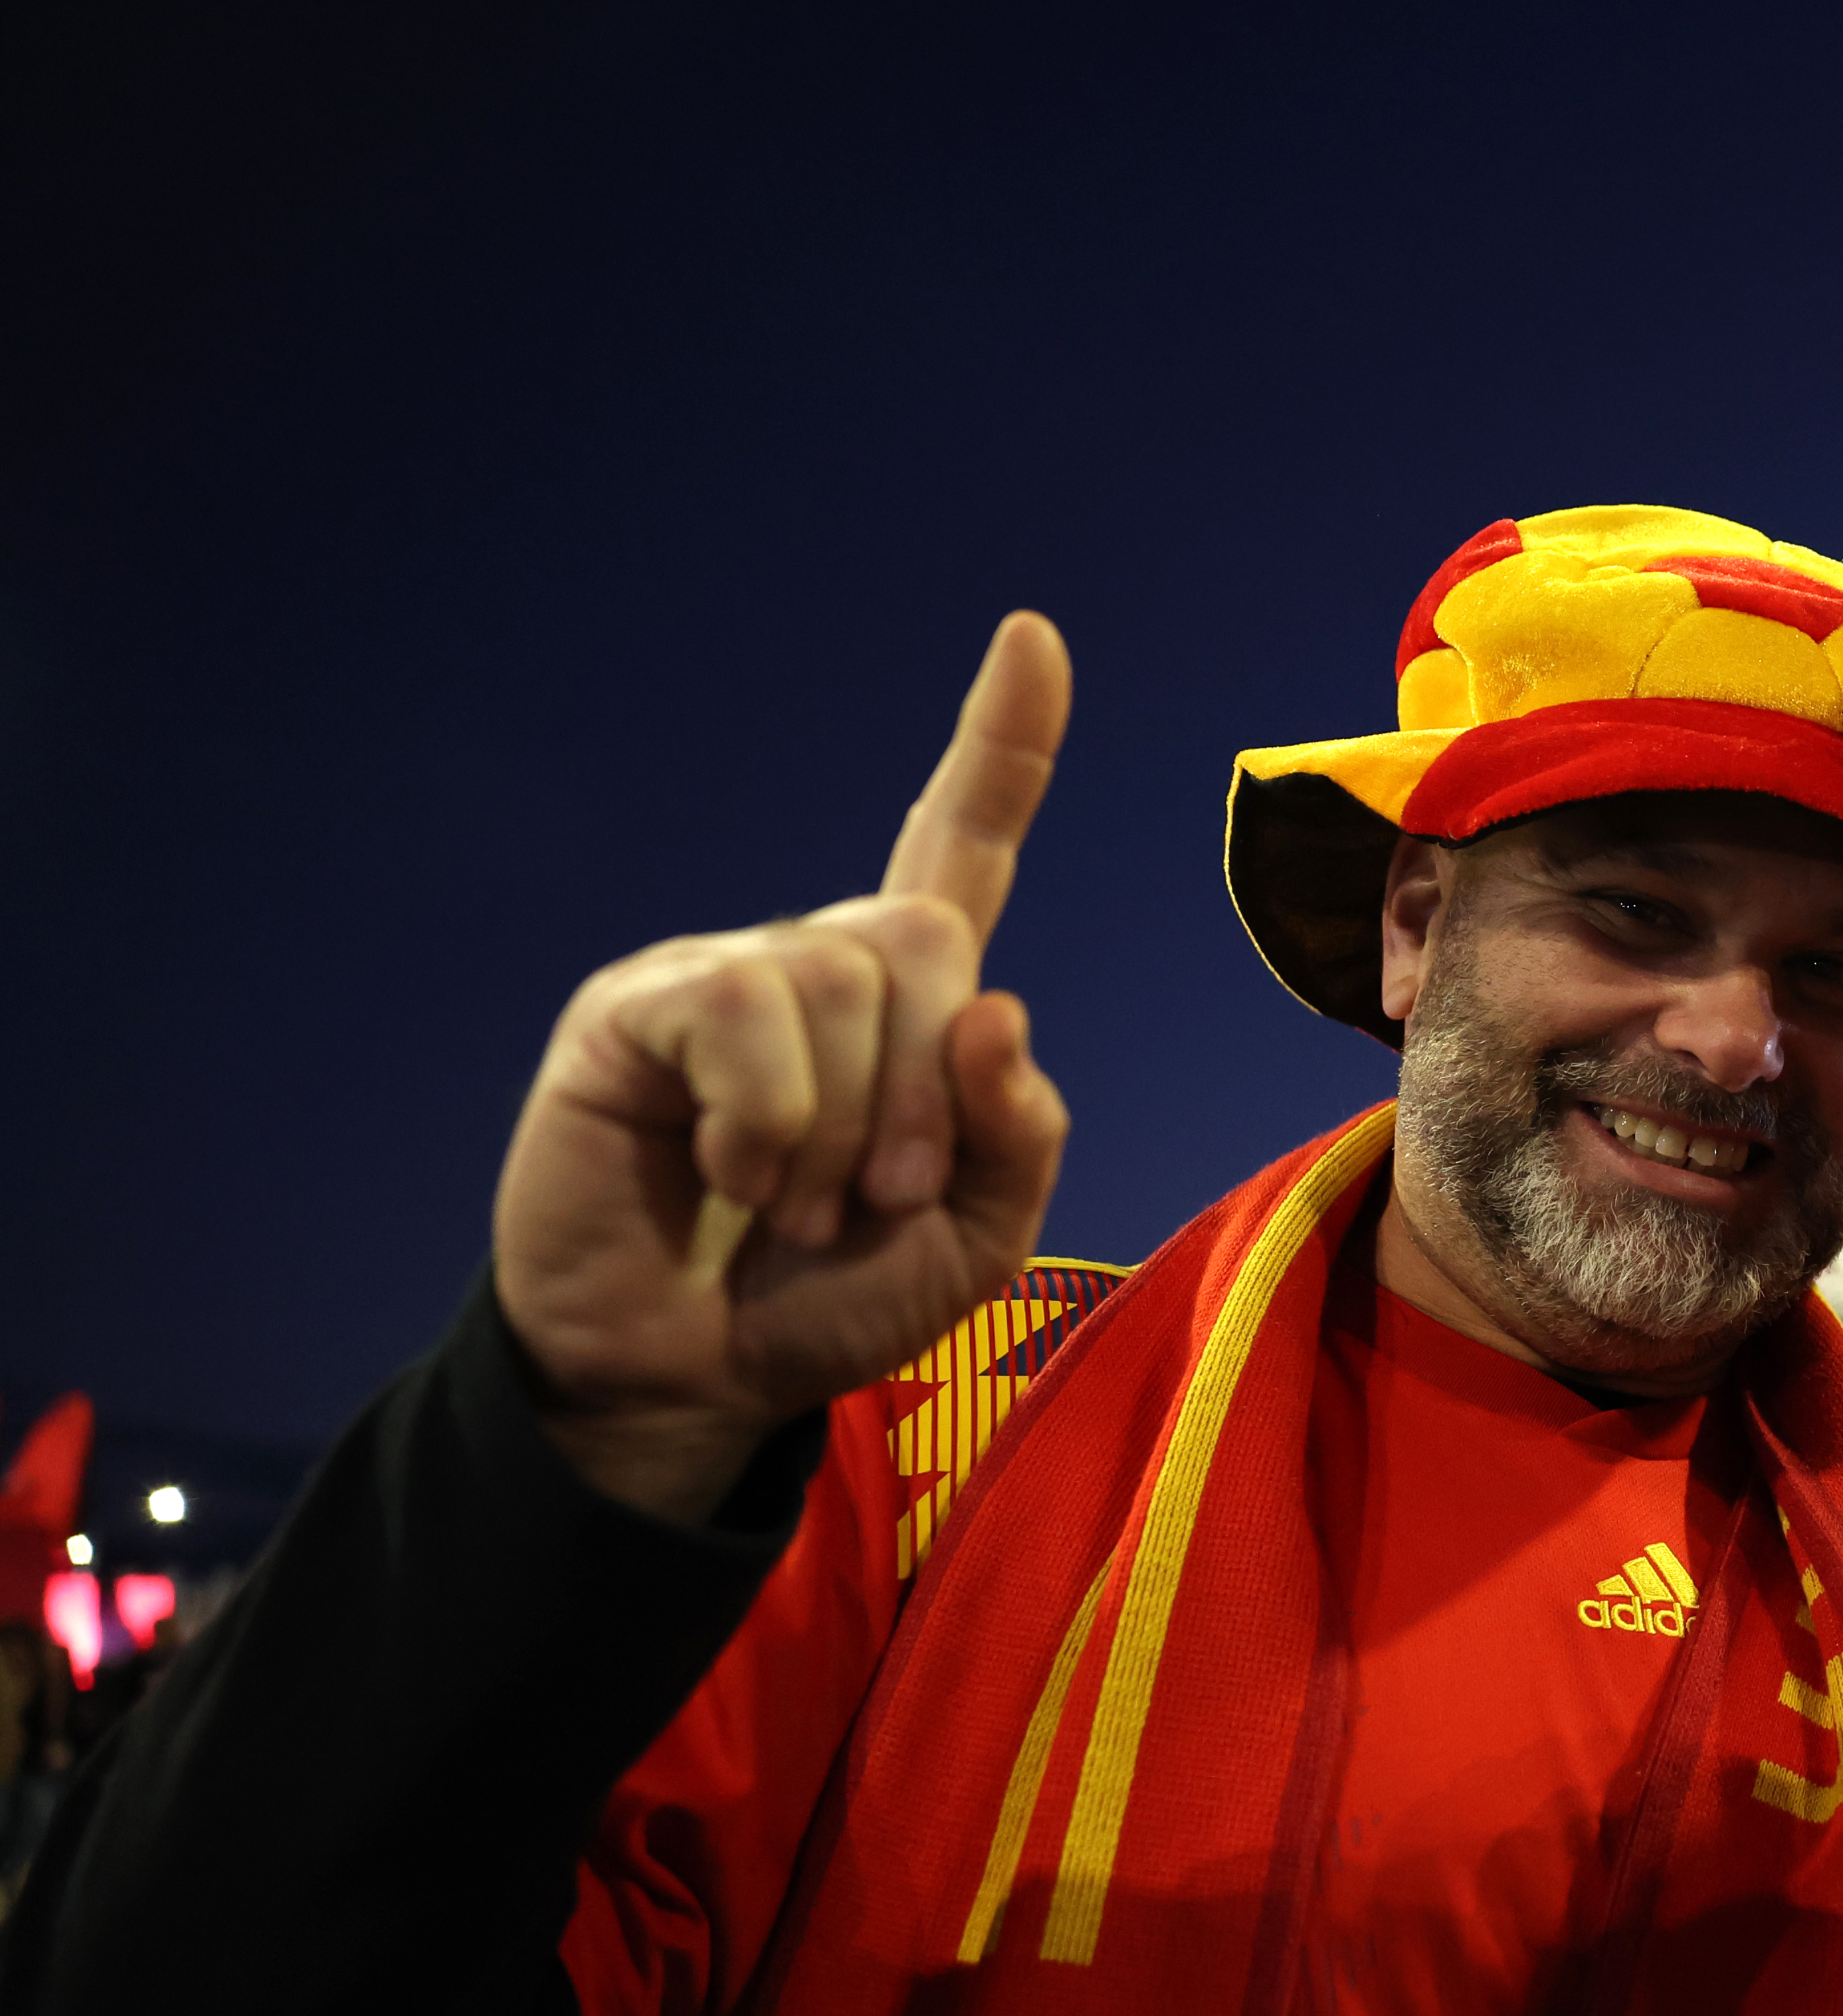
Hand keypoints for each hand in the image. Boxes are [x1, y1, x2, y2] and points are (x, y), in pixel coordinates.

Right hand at [492, 615, 1076, 1520]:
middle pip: (930, 936)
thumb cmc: (826, 1301)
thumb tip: (997, 1009)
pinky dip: (764, 1118)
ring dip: (840, 1127)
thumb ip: (1019, 1132)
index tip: (1032, 638)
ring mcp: (722, 975)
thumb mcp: (972, 1237)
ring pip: (840, 977)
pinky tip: (731, 1171)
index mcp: (910, 1006)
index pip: (961, 846)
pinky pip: (744, 1012)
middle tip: (878, 1194)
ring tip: (793, 1205)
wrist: (688, 1377)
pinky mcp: (637, 1006)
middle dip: (929, 1088)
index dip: (1003, 747)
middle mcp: (817, 964)